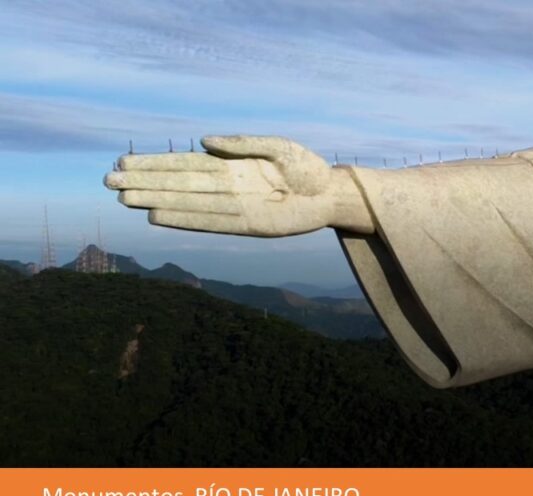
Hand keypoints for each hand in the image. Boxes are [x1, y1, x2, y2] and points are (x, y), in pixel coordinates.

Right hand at [104, 136, 372, 236]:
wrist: (332, 194)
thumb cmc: (307, 167)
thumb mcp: (278, 146)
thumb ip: (242, 143)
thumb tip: (203, 141)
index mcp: (232, 164)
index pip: (186, 163)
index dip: (155, 164)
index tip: (125, 163)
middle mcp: (228, 186)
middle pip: (179, 183)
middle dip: (145, 182)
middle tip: (108, 182)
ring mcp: (236, 207)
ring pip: (188, 203)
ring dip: (156, 201)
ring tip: (124, 199)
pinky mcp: (249, 226)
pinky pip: (210, 223)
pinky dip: (184, 220)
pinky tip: (157, 216)